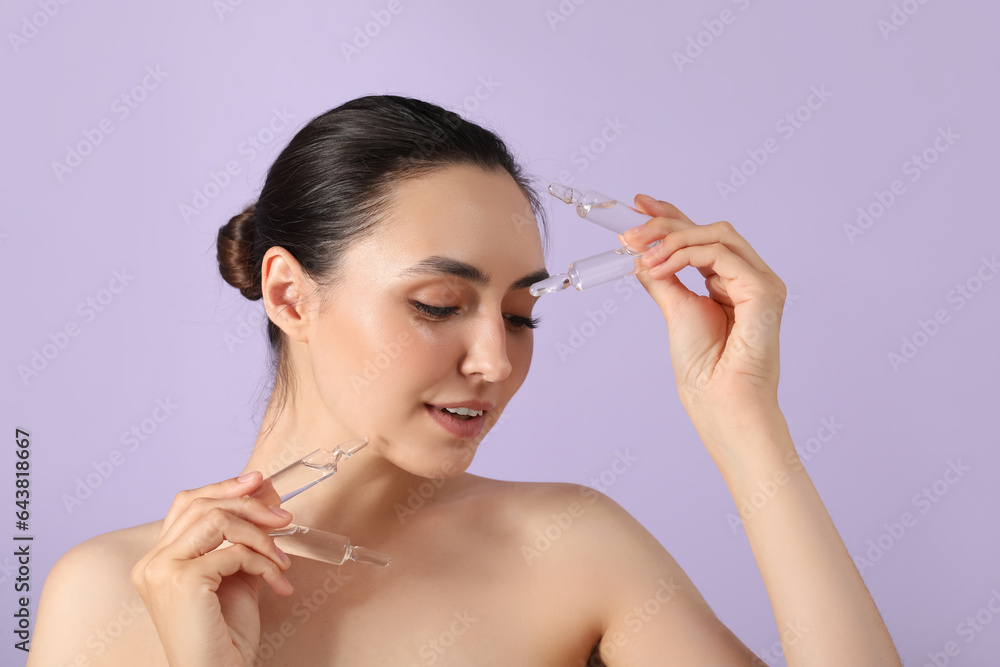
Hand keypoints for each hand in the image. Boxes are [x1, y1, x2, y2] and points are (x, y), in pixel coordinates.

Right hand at [130, 472, 294, 666]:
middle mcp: (152, 562)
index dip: (223, 487)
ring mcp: (162, 570)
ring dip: (261, 535)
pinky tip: (277, 581)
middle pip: (203, 505)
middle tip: (283, 516)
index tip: (258, 481)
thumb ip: (243, 540)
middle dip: (249, 504)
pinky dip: (264, 562)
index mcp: (157, 559)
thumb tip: (266, 496)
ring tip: (282, 558)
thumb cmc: (225, 634)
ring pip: (218, 520)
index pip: (186, 503)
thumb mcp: (236, 576)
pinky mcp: (183, 581)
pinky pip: (234, 552)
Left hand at [619, 195, 786, 417]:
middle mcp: (751, 278)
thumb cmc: (703, 369)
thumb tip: (639, 252)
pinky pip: (720, 254)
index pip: (702, 237)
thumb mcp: (674, 309)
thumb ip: (661, 278)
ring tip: (640, 253)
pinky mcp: (764, 290)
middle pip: (709, 230)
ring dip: (672, 238)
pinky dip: (685, 254)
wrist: (719, 402)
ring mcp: (762, 282)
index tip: (638, 205)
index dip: (671, 216)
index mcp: (731, 283)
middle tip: (629, 230)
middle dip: (665, 222)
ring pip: (716, 235)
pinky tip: (660, 267)